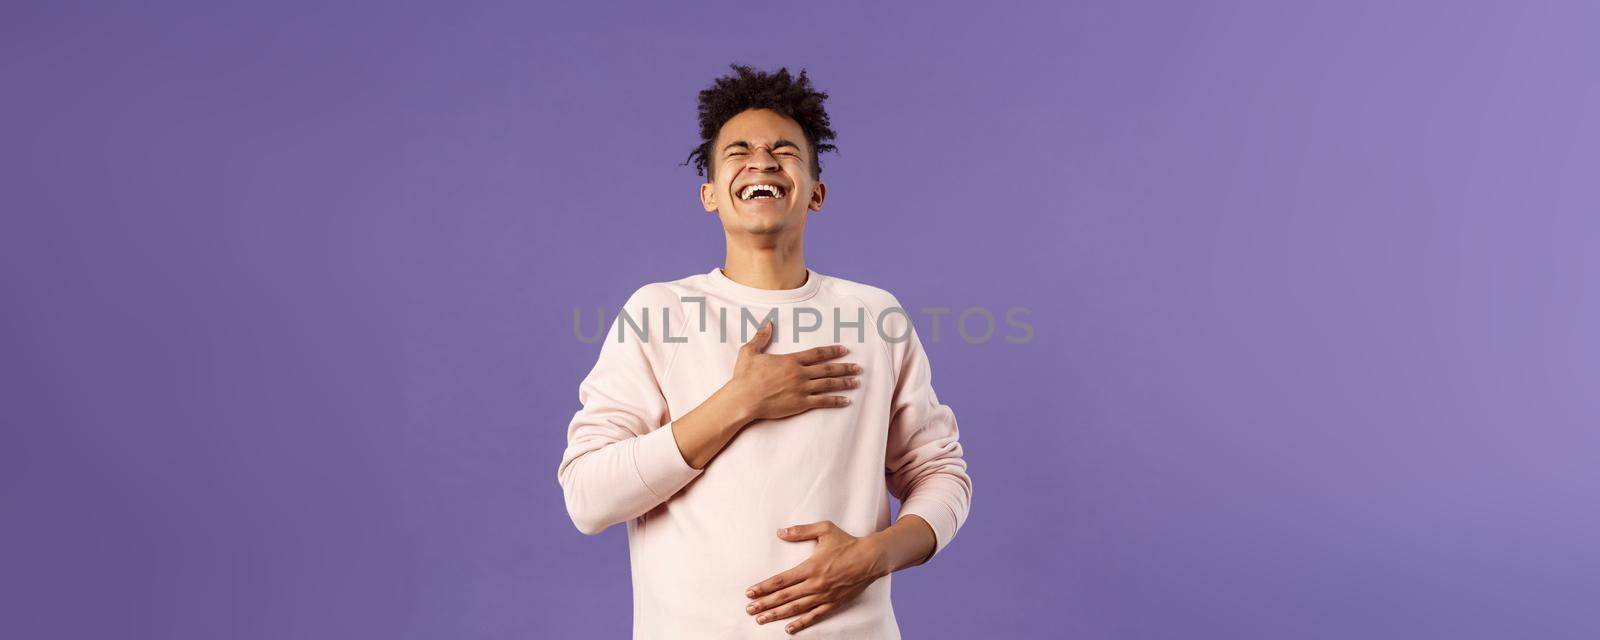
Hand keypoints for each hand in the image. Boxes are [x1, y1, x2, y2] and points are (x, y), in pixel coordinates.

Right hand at [721, 321, 859, 422]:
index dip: (832, 351)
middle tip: (858, 367)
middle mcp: (799, 373)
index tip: (844, 349)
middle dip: (844, 367)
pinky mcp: (800, 403)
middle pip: (827, 369)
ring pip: (828, 384)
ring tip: (857, 381)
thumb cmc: (744, 377)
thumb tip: (768, 323)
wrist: (743, 399)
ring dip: (844, 382)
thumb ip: (761, 337)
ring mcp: (801, 389)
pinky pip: (822, 401)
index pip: (817, 353)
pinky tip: (846, 400)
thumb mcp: (749, 352)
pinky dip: (835, 400)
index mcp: (791, 360)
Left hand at [744, 521, 888, 633]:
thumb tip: (780, 532)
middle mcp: (815, 584)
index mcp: (810, 567)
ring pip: (796, 609)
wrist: (871, 558)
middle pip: (784, 597)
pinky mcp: (833, 603)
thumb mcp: (824, 530)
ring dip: (777, 615)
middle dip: (765, 604)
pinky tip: (789, 629)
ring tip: (761, 619)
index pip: (781, 580)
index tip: (750, 592)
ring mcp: (824, 596)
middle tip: (749, 610)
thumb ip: (801, 531)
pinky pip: (814, 616)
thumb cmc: (847, 542)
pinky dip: (801, 624)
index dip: (764, 587)